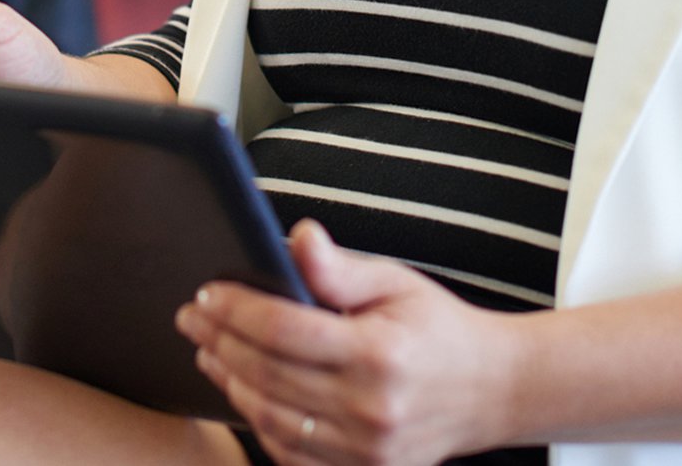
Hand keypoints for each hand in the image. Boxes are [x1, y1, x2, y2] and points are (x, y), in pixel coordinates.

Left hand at [176, 220, 525, 465]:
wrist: (490, 390)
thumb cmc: (438, 327)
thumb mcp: (396, 281)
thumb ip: (339, 269)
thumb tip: (296, 237)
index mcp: (378, 354)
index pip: (285, 330)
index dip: (237, 309)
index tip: (207, 292)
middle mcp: (369, 409)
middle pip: (268, 375)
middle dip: (220, 341)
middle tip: (191, 317)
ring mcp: (364, 451)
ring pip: (271, 419)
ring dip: (230, 383)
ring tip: (208, 350)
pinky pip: (291, 454)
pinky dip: (258, 423)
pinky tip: (242, 392)